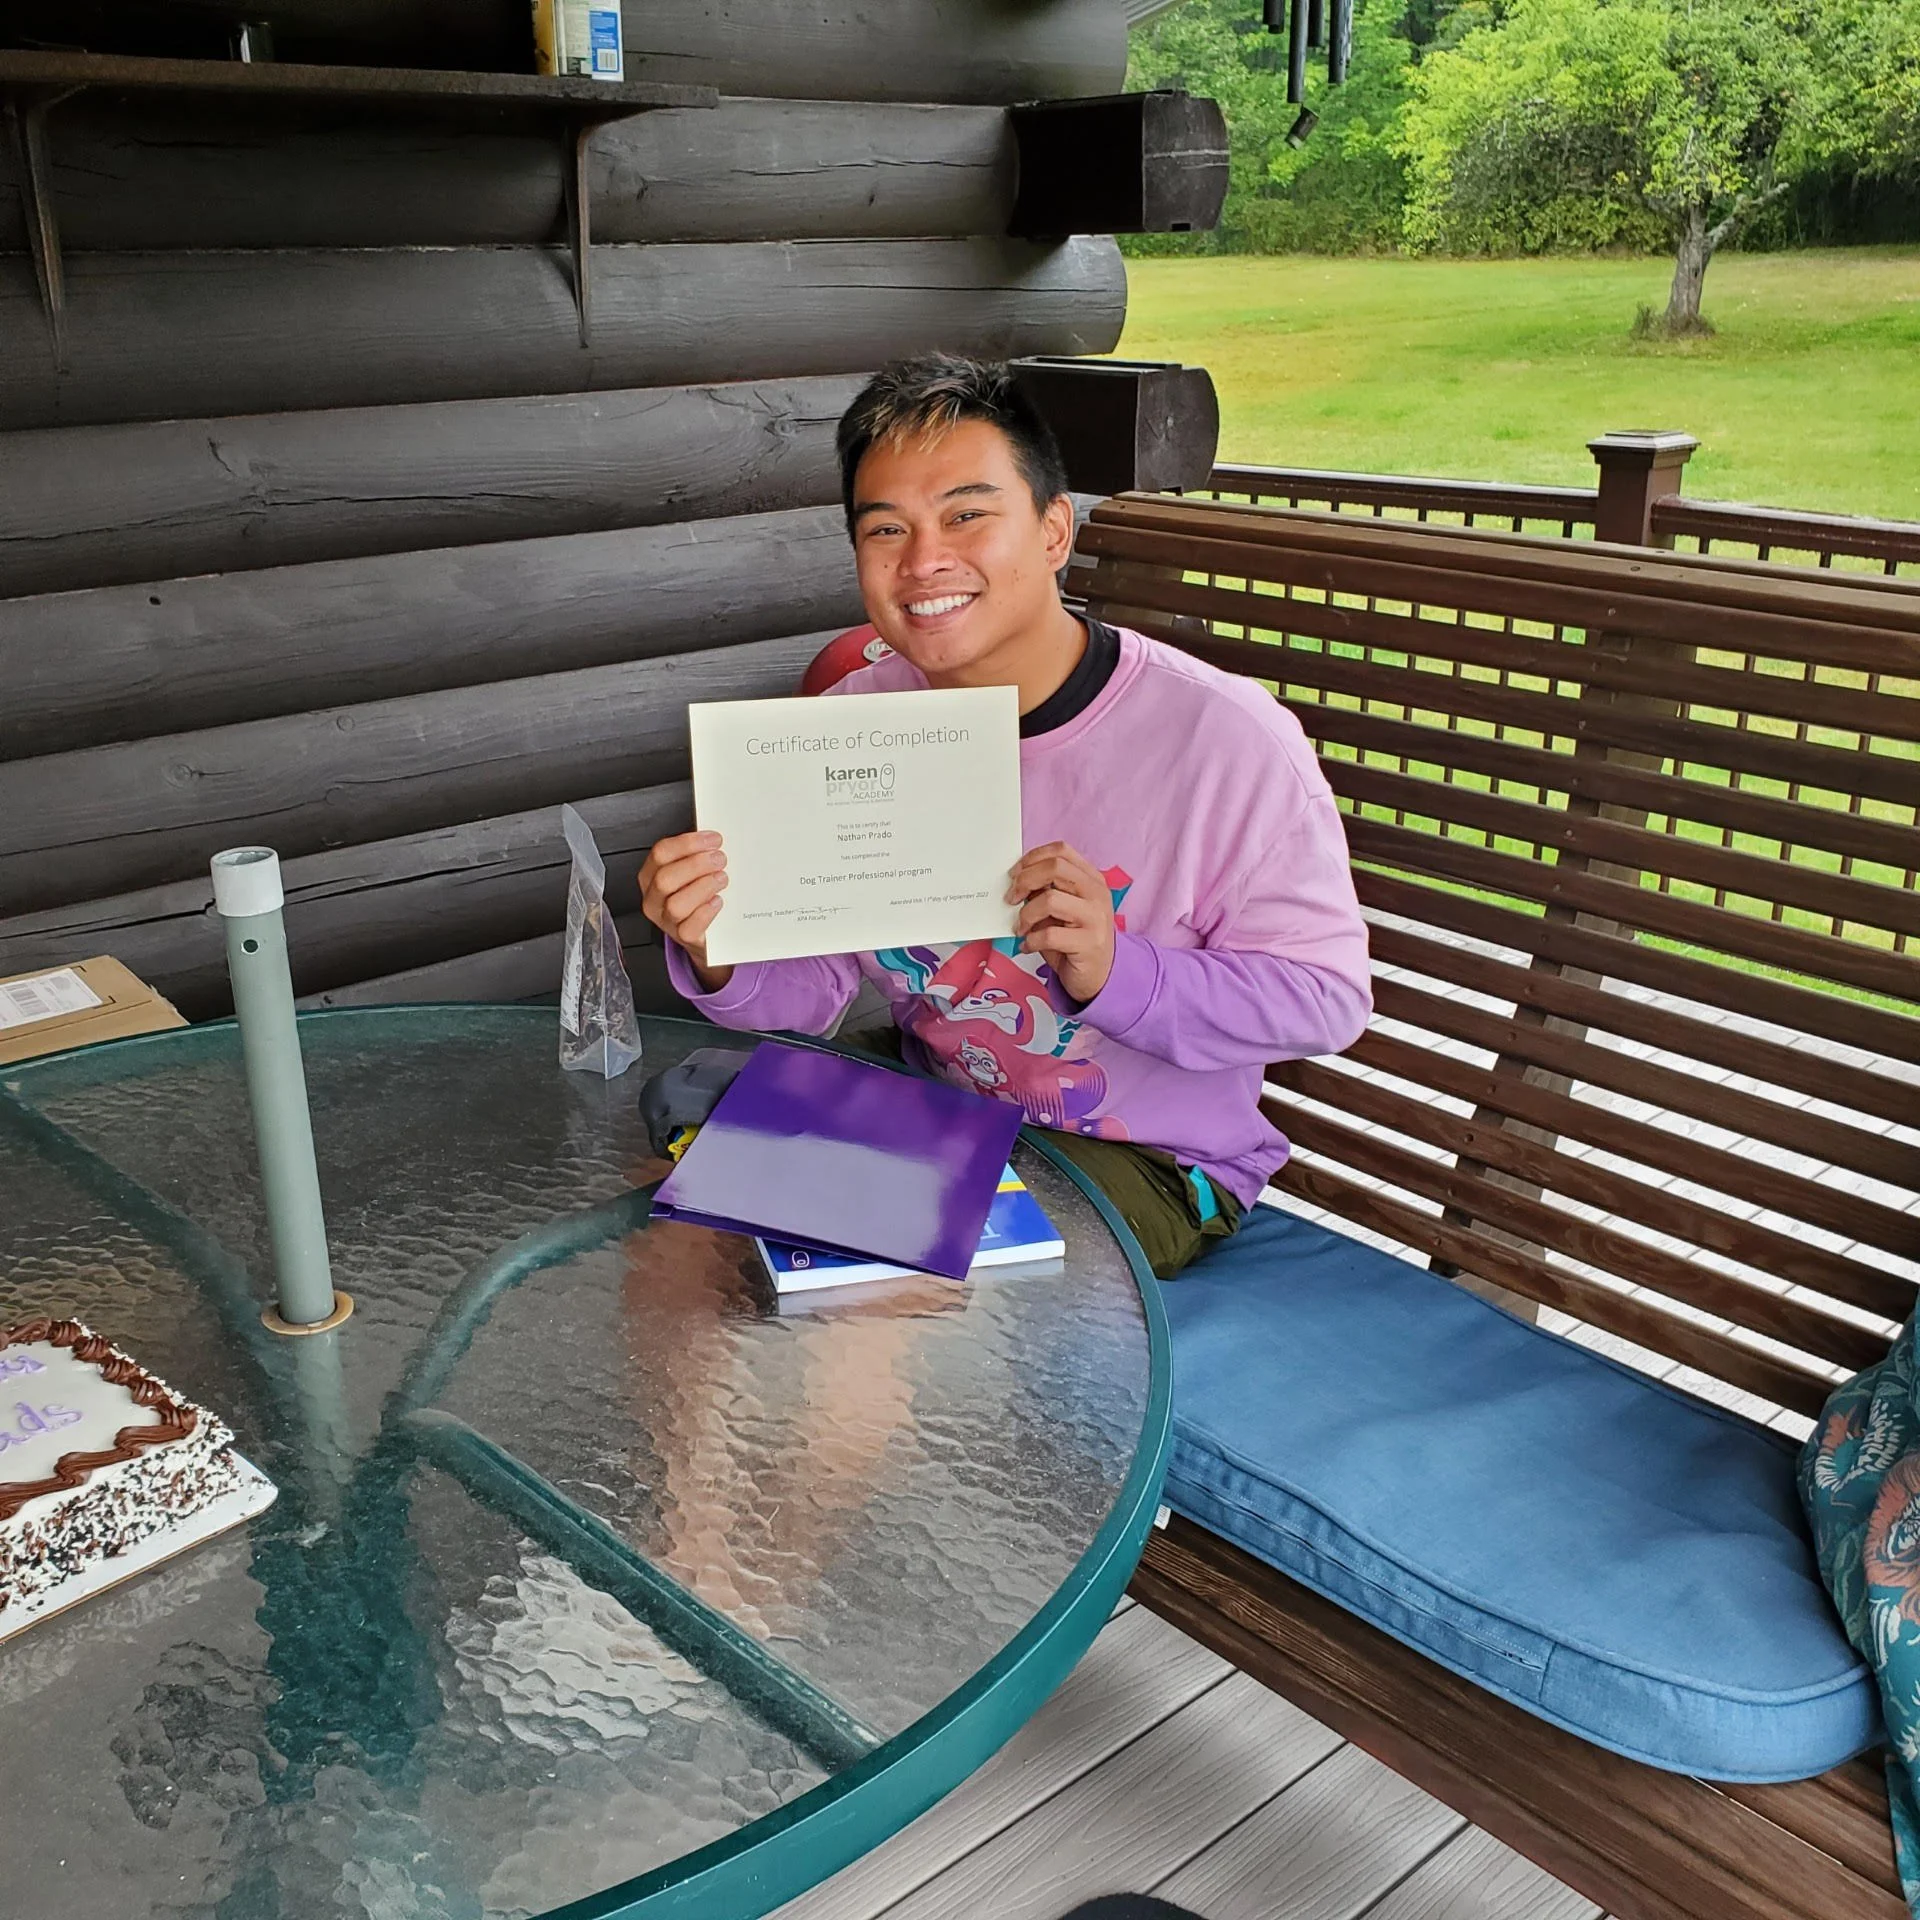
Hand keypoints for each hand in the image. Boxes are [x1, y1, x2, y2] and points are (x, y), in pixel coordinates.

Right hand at [640, 831, 732, 991]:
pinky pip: (690, 927)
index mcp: (651, 875)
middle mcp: (653, 898)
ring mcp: (665, 919)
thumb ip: (697, 854)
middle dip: (696, 865)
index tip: (713, 839)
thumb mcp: (691, 871)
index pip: (661, 853)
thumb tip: (715, 839)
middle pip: (665, 878)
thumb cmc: (696, 896)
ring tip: (721, 879)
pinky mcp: (682, 936)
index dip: (688, 843)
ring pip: (676, 905)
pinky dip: (706, 912)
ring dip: (703, 887)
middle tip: (720, 859)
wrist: (703, 931)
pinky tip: (717, 901)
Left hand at [1009, 841, 1116, 1003]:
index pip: (1061, 851)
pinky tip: (1028, 946)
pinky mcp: (1089, 943)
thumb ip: (1045, 891)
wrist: (1100, 974)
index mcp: (1091, 879)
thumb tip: (1016, 881)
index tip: (1014, 874)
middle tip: (1011, 899)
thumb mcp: (1062, 909)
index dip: (1032, 858)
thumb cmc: (1074, 939)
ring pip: (1049, 900)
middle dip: (1024, 881)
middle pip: (1055, 868)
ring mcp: (1096, 917)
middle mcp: (1096, 893)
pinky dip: (1030, 941)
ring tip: (1021, 928)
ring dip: (1026, 915)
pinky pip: (1049, 935)